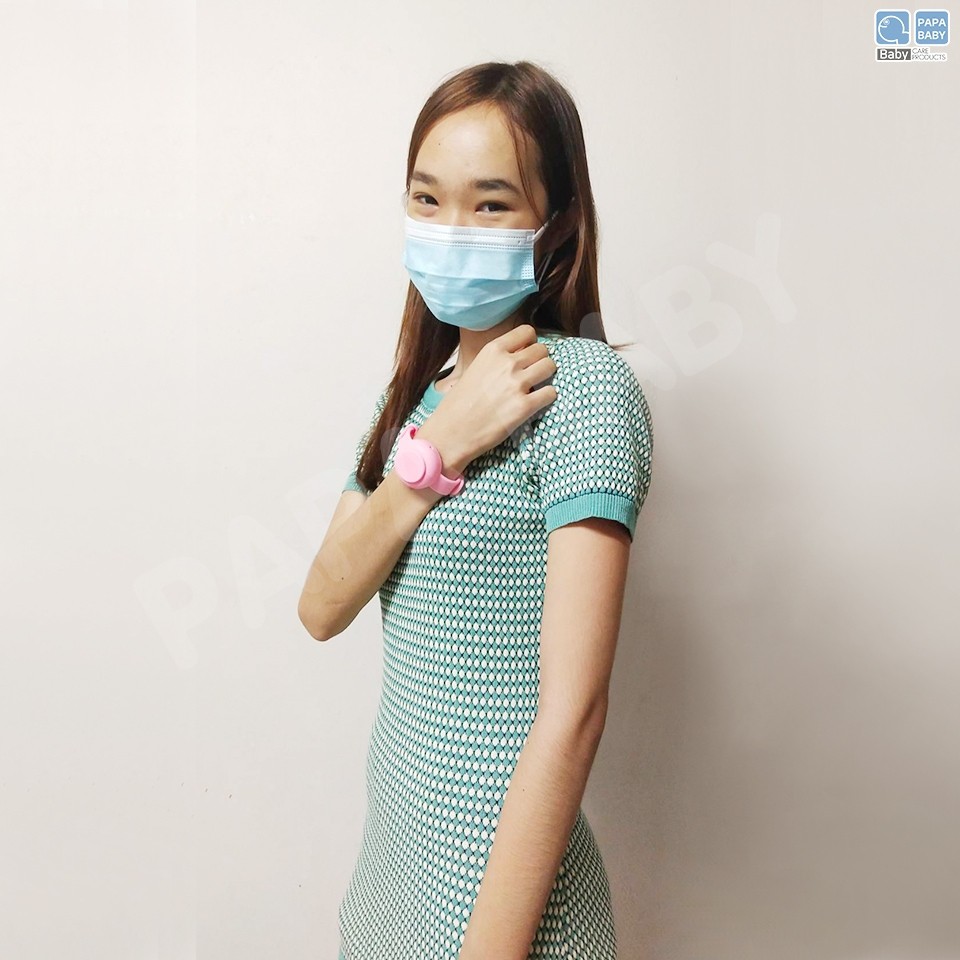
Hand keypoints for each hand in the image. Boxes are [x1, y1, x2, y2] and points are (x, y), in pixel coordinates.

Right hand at [416, 323, 557, 473]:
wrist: (450, 433)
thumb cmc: (458, 404)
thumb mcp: (474, 369)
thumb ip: (497, 361)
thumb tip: (520, 357)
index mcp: (492, 350)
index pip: (527, 331)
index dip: (531, 343)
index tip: (527, 354)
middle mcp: (506, 363)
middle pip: (542, 350)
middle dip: (540, 361)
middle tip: (533, 374)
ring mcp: (517, 384)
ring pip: (550, 367)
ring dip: (547, 377)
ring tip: (536, 387)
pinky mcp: (524, 407)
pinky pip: (551, 393)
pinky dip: (547, 398)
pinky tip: (535, 403)